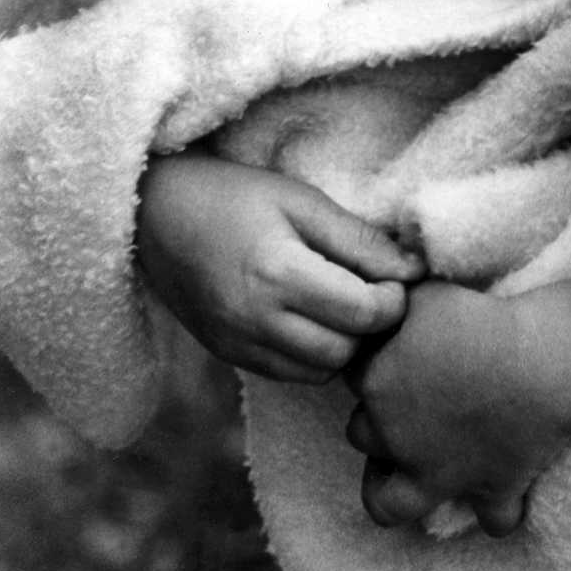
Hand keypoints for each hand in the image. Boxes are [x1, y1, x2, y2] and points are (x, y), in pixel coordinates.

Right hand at [137, 150, 421, 381]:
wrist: (156, 214)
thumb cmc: (234, 195)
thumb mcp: (300, 200)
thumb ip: (358, 239)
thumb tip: (413, 269)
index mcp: (278, 274)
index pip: (363, 313)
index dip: (394, 299)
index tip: (396, 276)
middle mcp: (256, 320)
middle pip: (345, 351)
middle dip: (371, 326)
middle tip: (373, 290)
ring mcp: (238, 345)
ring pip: (320, 372)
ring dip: (343, 344)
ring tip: (340, 303)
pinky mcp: (228, 356)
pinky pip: (289, 375)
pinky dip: (311, 355)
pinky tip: (309, 317)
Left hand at [345, 282, 569, 534]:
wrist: (537, 363)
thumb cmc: (480, 319)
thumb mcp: (425, 294)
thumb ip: (395, 304)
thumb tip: (383, 304)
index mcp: (378, 385)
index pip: (353, 375)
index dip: (372, 363)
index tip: (393, 351)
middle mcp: (398, 440)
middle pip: (361, 435)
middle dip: (377, 422)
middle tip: (403, 401)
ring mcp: (441, 476)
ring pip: (389, 506)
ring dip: (397, 489)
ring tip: (417, 467)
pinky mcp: (492, 492)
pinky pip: (494, 522)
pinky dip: (500, 512)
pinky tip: (506, 494)